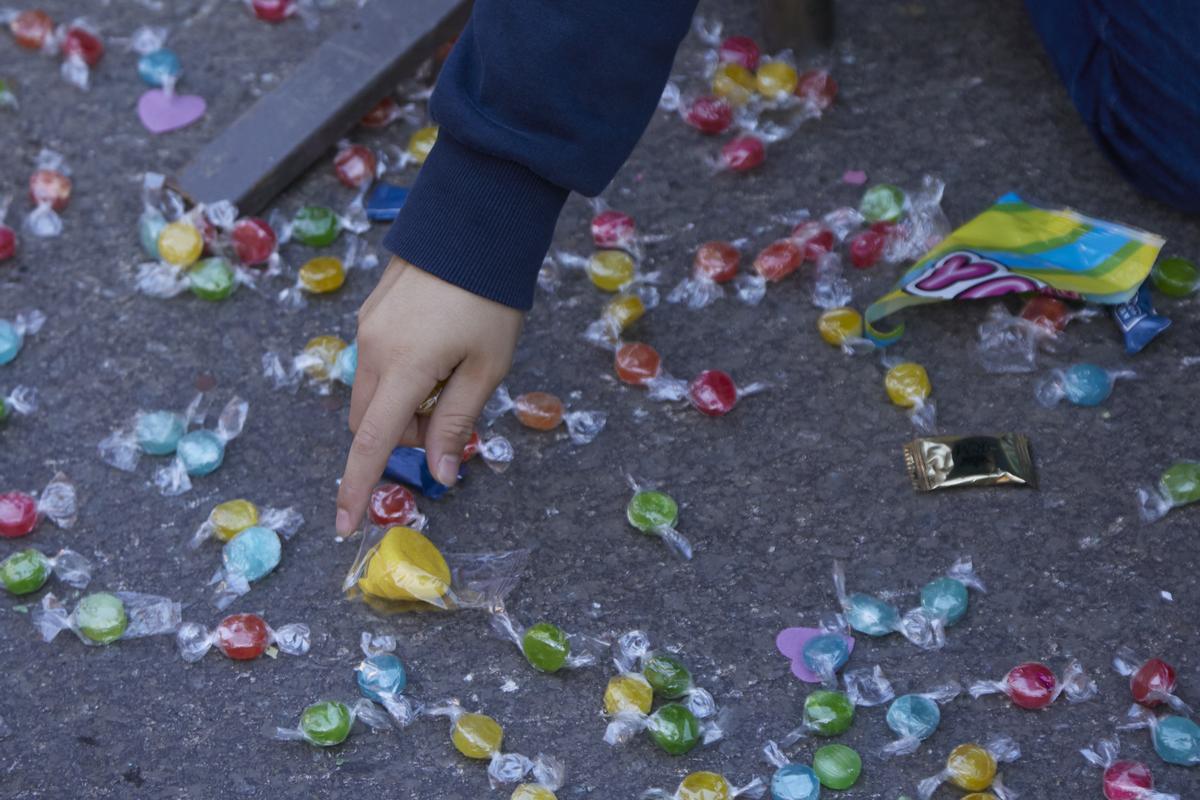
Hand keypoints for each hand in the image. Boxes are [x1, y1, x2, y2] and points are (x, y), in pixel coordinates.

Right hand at [335, 257, 522, 536]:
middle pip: (370, 422)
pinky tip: (437, 350)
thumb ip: (456, 422)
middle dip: (403, 436)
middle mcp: (372, 350)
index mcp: (404, 368)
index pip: (372, 443)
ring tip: (451, 376)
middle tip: (451, 419)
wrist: (475, 222)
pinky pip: (375, 363)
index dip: (358, 487)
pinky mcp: (370, 313)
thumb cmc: (491, 299)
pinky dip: (400, 378)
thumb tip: (438, 475)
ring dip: (402, 406)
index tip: (347, 525)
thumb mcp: (487, 368)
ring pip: (372, 394)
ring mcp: (367, 328)